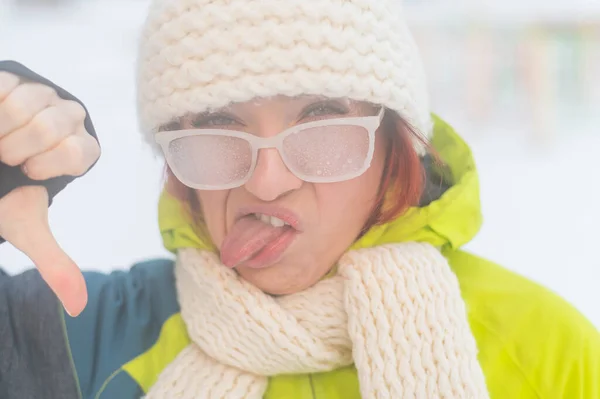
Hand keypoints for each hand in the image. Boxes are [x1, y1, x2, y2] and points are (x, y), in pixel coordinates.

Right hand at [0, 71, 99, 315]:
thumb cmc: (4, 189)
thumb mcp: (26, 223)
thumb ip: (55, 262)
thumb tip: (79, 306)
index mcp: (81, 151)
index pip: (78, 152)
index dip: (46, 165)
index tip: (27, 172)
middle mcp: (72, 119)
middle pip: (56, 124)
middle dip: (20, 147)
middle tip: (6, 157)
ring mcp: (45, 93)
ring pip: (32, 102)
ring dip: (3, 128)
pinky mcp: (15, 78)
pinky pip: (7, 87)